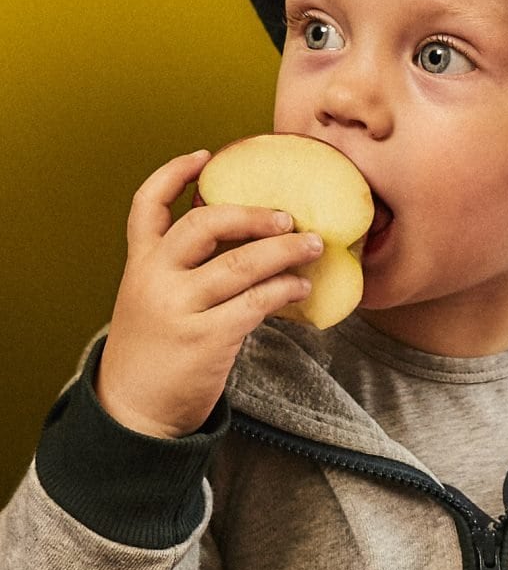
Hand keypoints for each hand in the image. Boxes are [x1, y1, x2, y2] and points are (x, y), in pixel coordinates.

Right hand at [95, 150, 322, 436]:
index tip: (204, 156)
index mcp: (140, 264)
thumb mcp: (151, 302)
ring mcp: (179, 308)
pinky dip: (284, 290)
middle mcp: (155, 279)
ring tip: (313, 246)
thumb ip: (181, 271)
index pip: (147, 205)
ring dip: (284, 251)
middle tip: (287, 216)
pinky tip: (302, 288)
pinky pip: (256, 302)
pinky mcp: (205, 338)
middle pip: (204, 224)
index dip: (173, 174)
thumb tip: (248, 242)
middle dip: (252, 214)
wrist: (133, 413)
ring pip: (240, 263)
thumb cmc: (154, 353)